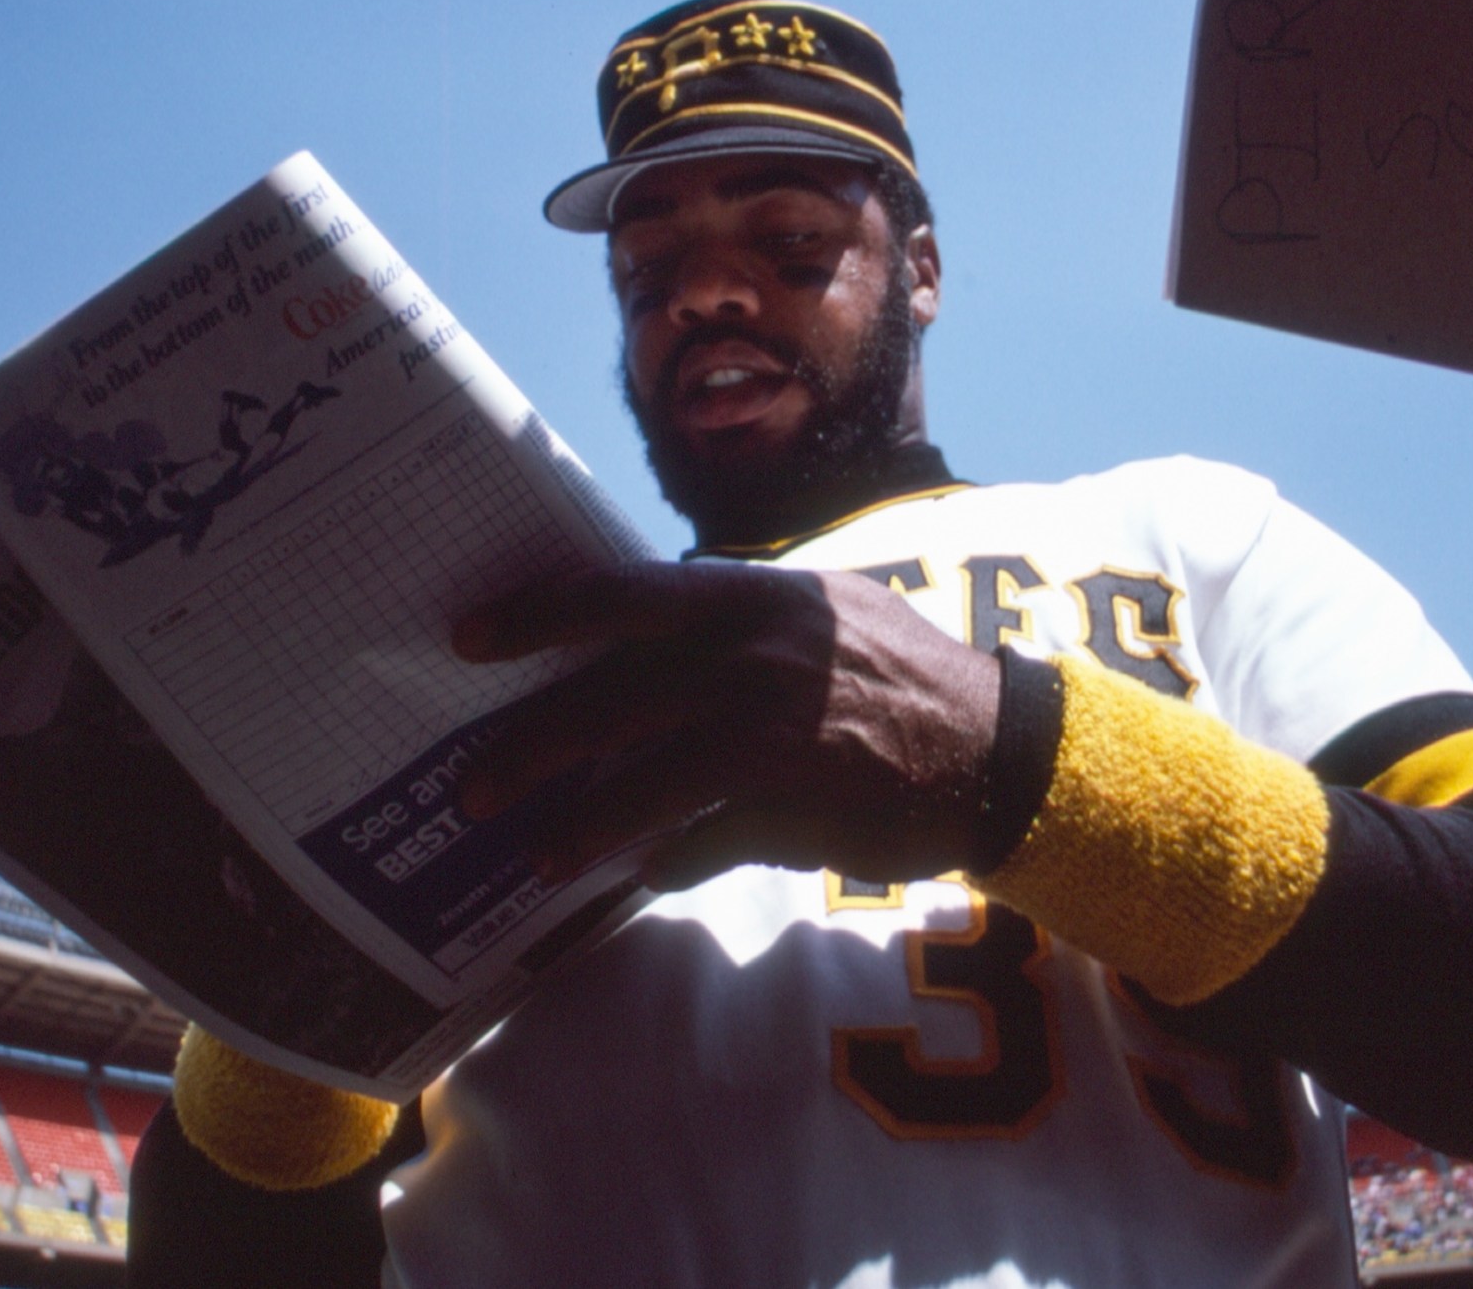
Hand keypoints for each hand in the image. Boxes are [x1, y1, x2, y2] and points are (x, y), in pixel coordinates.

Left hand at [452, 561, 1001, 890]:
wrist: (1000, 751)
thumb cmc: (907, 673)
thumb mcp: (827, 609)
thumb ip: (742, 616)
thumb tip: (657, 624)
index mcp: (753, 598)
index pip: (619, 597)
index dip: (538, 616)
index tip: (472, 639)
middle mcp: (753, 658)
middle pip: (607, 700)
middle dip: (530, 746)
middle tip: (474, 783)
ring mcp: (771, 735)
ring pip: (640, 786)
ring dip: (579, 827)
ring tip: (538, 854)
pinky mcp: (790, 808)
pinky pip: (701, 844)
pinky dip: (666, 863)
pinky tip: (640, 876)